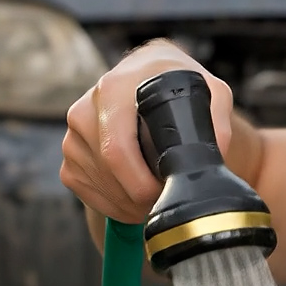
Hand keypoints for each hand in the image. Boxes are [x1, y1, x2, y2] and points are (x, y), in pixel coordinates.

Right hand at [60, 38, 237, 223]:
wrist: (146, 79)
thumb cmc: (175, 85)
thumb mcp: (207, 90)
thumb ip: (216, 118)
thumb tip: (214, 153)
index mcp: (112, 91)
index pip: (117, 150)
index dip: (143, 183)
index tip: (166, 192)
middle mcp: (85, 111)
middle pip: (108, 173)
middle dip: (140, 198)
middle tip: (166, 201)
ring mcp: (73, 137)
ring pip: (100, 189)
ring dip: (130, 205)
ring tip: (156, 197)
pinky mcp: (70, 160)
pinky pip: (90, 196)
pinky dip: (115, 206)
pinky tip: (136, 197)